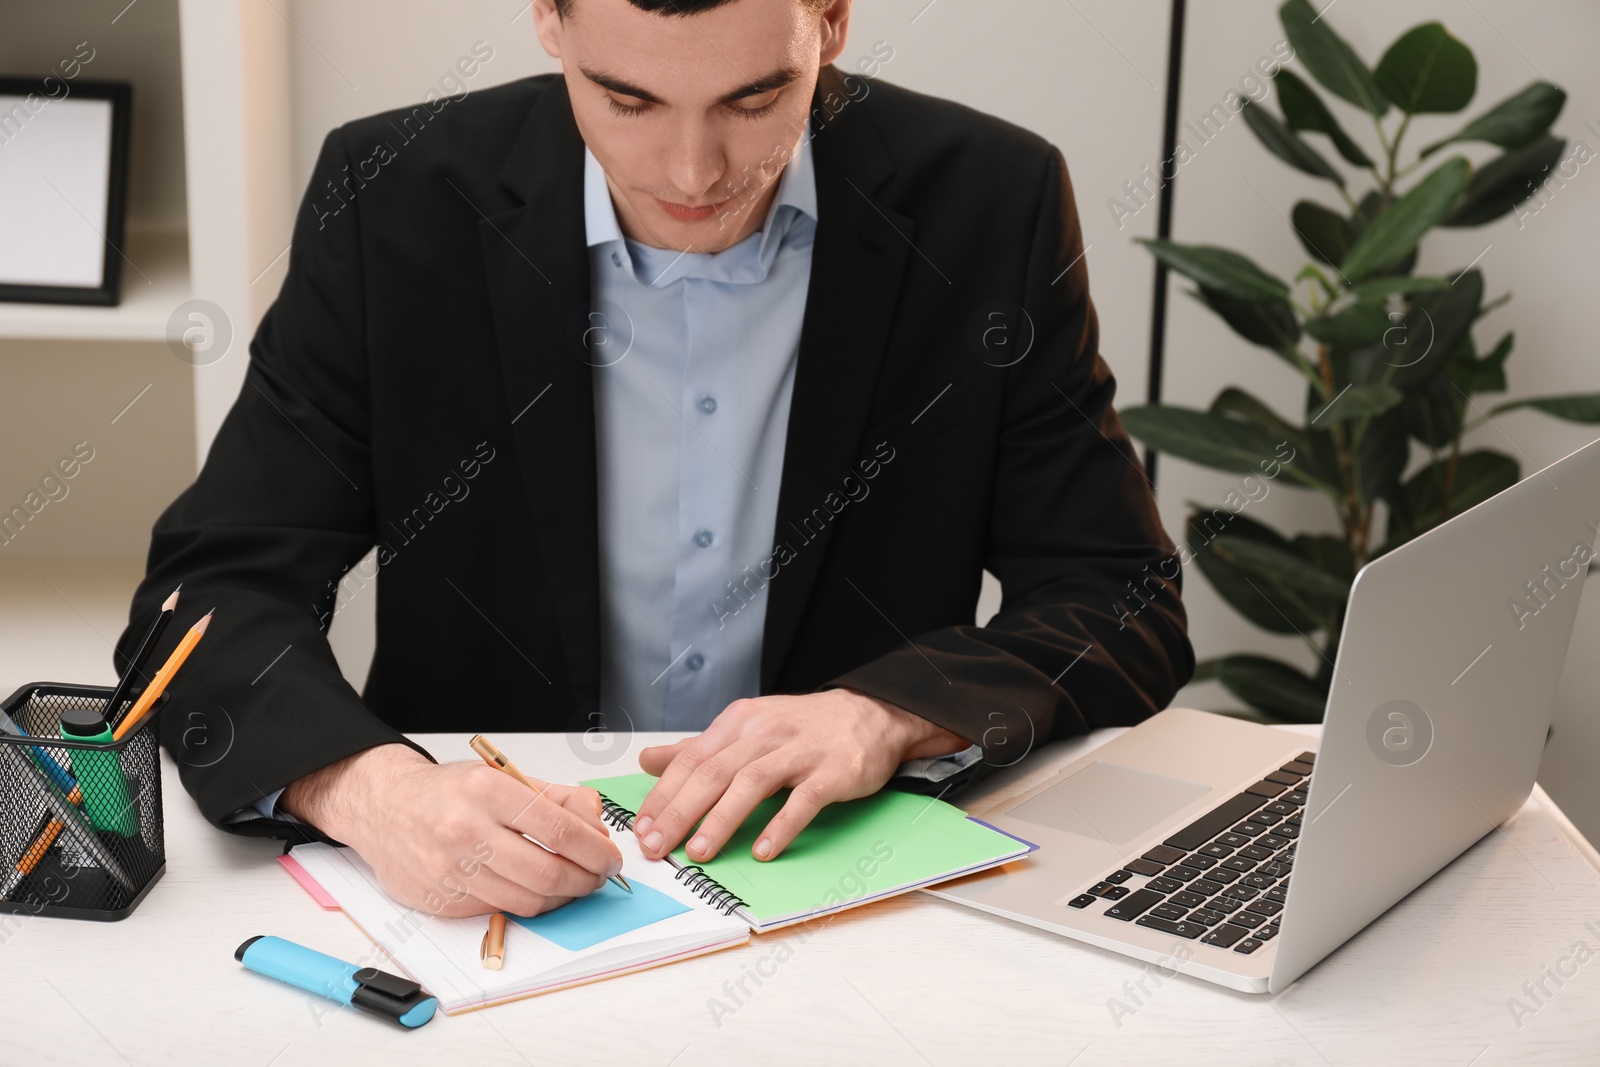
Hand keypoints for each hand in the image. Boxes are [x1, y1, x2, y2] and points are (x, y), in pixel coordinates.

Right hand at [281, 743, 623, 917]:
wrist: (384, 806)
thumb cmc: (448, 792)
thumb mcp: (502, 777)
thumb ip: (556, 798)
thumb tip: (596, 824)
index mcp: (487, 792)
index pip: (558, 830)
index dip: (594, 850)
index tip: (610, 858)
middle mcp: (466, 831)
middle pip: (546, 872)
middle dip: (585, 880)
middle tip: (597, 876)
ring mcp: (450, 870)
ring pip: (526, 900)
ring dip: (560, 897)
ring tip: (571, 884)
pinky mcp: (441, 900)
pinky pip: (498, 910)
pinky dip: (524, 902)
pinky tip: (531, 888)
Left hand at [632, 690, 967, 862]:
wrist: (871, 713)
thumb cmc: (802, 727)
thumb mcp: (747, 728)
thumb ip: (699, 749)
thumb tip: (648, 761)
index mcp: (739, 722)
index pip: (691, 759)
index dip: (664, 795)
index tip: (642, 828)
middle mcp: (765, 732)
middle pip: (713, 773)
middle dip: (680, 813)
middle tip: (657, 847)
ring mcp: (800, 751)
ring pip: (751, 784)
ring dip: (722, 821)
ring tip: (699, 852)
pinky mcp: (834, 770)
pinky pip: (804, 800)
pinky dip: (782, 826)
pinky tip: (764, 850)